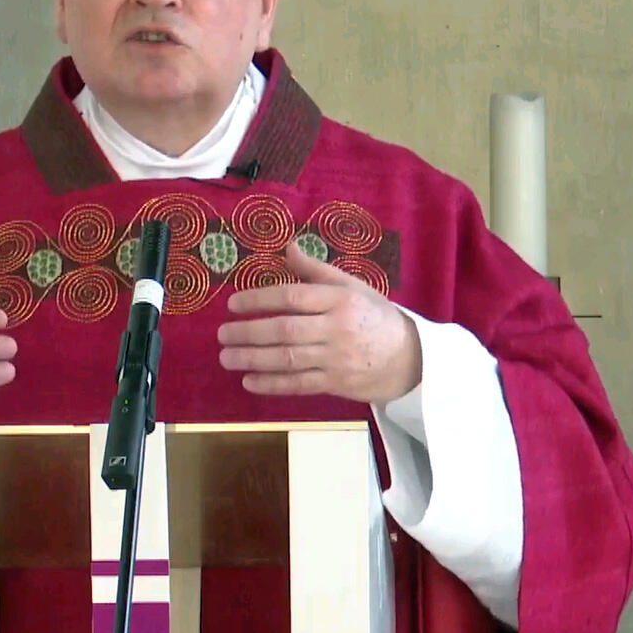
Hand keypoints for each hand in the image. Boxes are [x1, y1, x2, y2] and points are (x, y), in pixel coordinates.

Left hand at [217, 243, 420, 403]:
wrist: (411, 358)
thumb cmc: (375, 317)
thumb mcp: (352, 287)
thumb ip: (316, 270)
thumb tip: (287, 247)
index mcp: (340, 299)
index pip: (293, 296)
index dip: (260, 299)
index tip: (233, 304)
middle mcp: (337, 328)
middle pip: (286, 330)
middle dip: (249, 333)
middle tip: (222, 334)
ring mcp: (337, 358)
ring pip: (288, 359)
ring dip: (253, 359)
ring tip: (226, 357)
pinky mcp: (336, 383)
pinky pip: (299, 385)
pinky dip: (272, 384)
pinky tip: (249, 381)